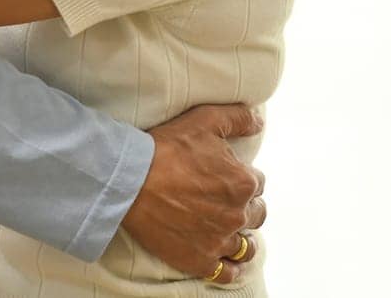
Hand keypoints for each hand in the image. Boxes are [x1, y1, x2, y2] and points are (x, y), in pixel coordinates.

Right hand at [121, 104, 267, 284]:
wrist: (131, 182)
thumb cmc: (168, 149)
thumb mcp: (206, 120)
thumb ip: (238, 119)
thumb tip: (259, 123)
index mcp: (243, 182)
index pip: (257, 183)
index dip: (243, 178)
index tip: (227, 177)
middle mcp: (237, 214)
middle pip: (256, 214)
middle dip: (246, 207)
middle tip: (226, 203)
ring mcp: (219, 240)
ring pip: (246, 246)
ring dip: (242, 238)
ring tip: (230, 233)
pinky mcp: (200, 260)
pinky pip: (226, 272)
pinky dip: (229, 268)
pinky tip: (225, 261)